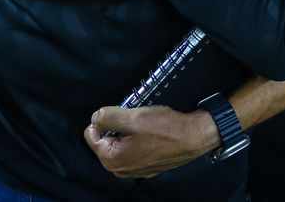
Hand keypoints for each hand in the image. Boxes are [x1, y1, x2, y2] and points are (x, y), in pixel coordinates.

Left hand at [83, 106, 217, 178]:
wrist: (193, 137)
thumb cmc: (164, 129)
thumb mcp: (132, 117)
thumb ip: (107, 117)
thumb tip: (95, 118)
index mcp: (112, 160)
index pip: (91, 136)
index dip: (102, 120)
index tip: (119, 114)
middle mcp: (120, 170)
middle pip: (106, 141)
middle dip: (117, 127)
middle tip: (134, 119)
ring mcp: (135, 170)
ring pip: (121, 144)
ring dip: (128, 133)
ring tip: (145, 126)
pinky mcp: (147, 167)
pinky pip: (134, 150)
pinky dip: (138, 140)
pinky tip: (152, 134)